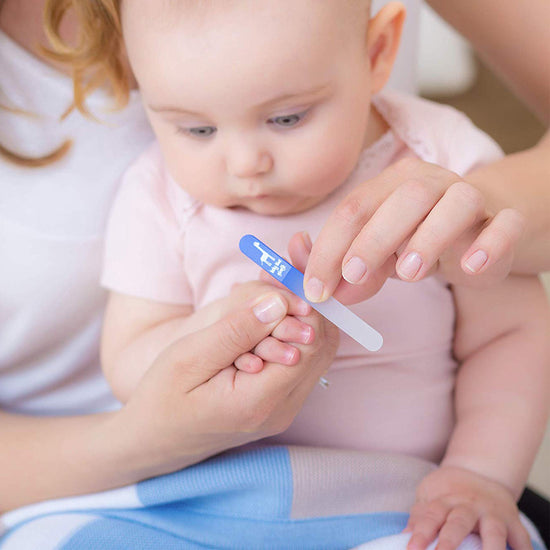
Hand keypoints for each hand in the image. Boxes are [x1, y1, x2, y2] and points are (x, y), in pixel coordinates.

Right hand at [117, 291, 338, 476]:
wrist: (155, 440)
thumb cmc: (162, 398)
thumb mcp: (188, 358)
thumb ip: (236, 331)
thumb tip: (279, 302)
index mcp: (259, 402)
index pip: (311, 345)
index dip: (303, 306)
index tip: (281, 279)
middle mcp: (282, 410)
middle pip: (322, 347)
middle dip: (306, 307)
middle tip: (278, 279)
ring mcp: (284, 409)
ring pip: (317, 353)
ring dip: (300, 318)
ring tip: (270, 292)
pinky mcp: (280, 403)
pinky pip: (302, 362)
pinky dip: (292, 333)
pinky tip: (266, 315)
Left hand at [302, 158, 524, 303]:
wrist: (477, 229)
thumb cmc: (415, 240)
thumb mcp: (376, 254)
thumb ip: (343, 266)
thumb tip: (309, 279)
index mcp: (391, 185)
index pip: (354, 209)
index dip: (329, 248)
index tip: (316, 289)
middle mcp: (431, 183)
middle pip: (402, 199)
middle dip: (372, 239)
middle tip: (353, 275)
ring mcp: (471, 198)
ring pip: (454, 204)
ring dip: (428, 238)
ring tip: (409, 274)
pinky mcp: (504, 220)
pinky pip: (505, 224)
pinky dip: (490, 243)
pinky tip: (471, 265)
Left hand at [405, 466, 531, 549]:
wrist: (478, 470)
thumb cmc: (448, 491)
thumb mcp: (429, 495)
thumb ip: (419, 516)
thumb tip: (406, 535)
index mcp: (445, 500)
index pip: (430, 516)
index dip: (420, 534)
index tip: (412, 549)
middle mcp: (468, 505)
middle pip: (459, 522)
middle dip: (450, 541)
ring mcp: (492, 512)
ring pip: (493, 530)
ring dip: (491, 548)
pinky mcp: (512, 520)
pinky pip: (521, 537)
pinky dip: (523, 549)